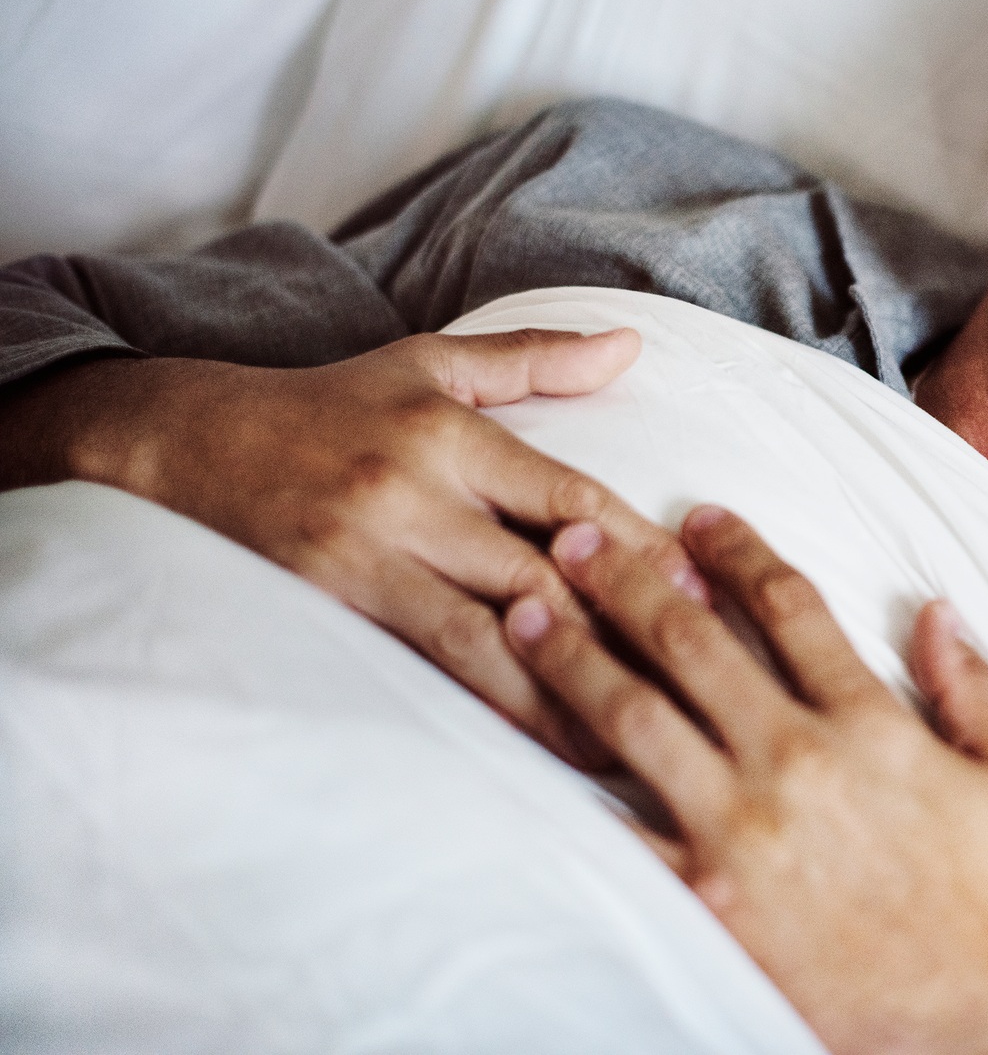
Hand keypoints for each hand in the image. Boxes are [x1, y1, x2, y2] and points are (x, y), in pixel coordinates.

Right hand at [3, 330, 687, 765]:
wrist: (184, 445)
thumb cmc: (328, 407)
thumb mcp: (428, 365)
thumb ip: (533, 360)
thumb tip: (630, 345)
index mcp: (448, 436)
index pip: (567, 495)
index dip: (637, 547)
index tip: (701, 592)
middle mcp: (409, 496)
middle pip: (536, 574)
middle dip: (616, 629)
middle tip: (689, 678)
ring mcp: (363, 559)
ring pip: (480, 636)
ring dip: (556, 692)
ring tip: (623, 739)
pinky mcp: (323, 611)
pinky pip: (416, 666)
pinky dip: (475, 706)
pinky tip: (524, 745)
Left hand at [505, 506, 987, 1054]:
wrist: (960, 1023)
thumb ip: (978, 688)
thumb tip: (937, 610)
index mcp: (870, 723)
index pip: (790, 605)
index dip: (737, 551)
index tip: (698, 519)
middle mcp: (797, 758)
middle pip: (691, 641)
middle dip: (629, 578)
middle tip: (579, 540)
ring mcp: (741, 825)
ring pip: (636, 713)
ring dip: (574, 654)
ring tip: (525, 612)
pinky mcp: (702, 892)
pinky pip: (620, 825)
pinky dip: (570, 776)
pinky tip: (527, 736)